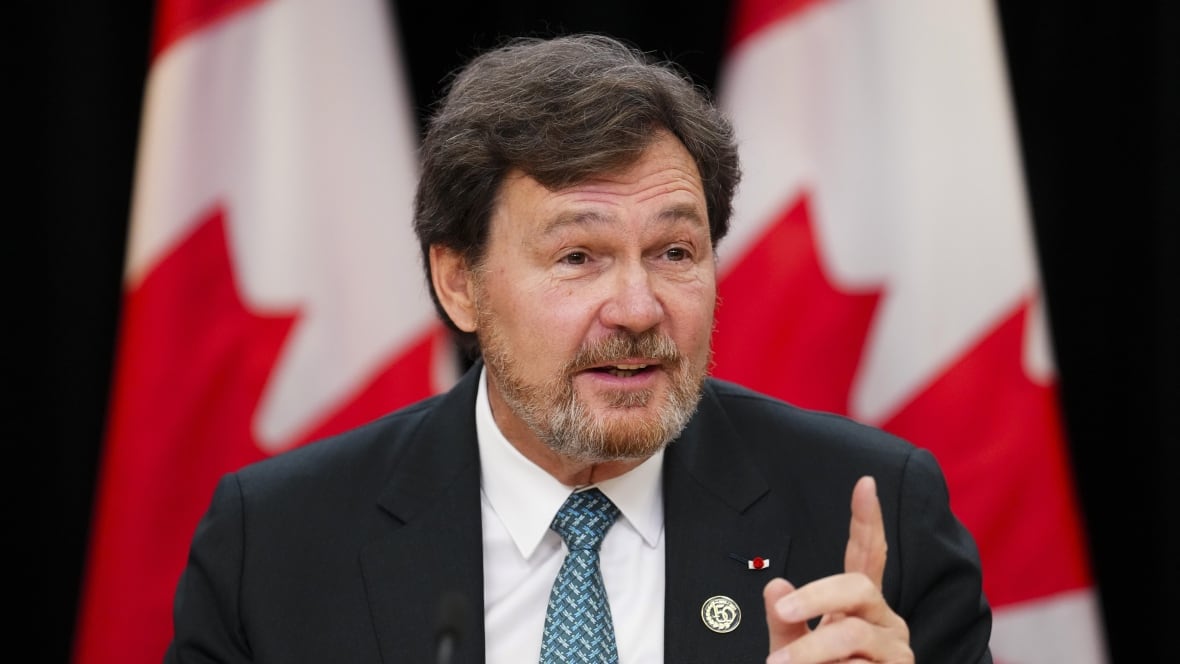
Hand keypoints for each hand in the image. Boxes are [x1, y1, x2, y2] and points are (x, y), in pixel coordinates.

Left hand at [763, 476, 911, 662]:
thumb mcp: (792, 650)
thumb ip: (784, 622)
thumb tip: (775, 584)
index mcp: (861, 606)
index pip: (867, 556)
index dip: (867, 521)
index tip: (865, 483)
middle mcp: (885, 621)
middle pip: (858, 587)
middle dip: (817, 597)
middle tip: (779, 614)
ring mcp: (897, 651)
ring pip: (854, 636)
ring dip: (811, 652)